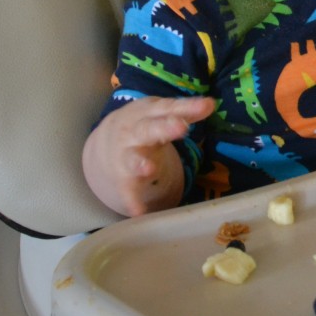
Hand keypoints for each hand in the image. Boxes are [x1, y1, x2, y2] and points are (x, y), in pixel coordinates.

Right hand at [82, 96, 215, 216]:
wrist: (105, 142)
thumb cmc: (143, 123)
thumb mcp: (161, 114)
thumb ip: (186, 111)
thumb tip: (210, 104)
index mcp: (147, 112)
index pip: (168, 108)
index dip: (187, 107)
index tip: (206, 106)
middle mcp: (133, 131)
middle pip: (149, 129)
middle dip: (164, 128)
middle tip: (181, 126)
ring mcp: (126, 155)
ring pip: (132, 158)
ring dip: (140, 163)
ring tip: (149, 169)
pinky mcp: (122, 178)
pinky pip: (126, 189)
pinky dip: (131, 200)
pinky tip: (139, 211)